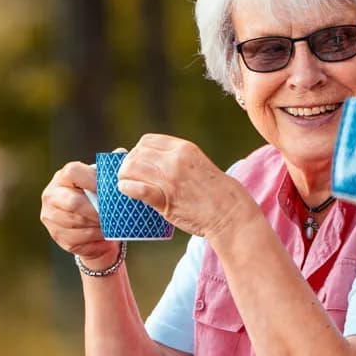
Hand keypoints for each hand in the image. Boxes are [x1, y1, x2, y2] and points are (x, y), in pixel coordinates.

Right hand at [40, 159, 120, 270]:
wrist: (91, 225)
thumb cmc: (99, 197)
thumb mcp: (103, 182)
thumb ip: (111, 168)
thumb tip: (120, 153)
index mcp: (63, 177)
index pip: (73, 172)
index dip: (93, 180)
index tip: (111, 189)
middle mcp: (51, 195)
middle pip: (74, 202)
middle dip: (97, 210)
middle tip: (114, 214)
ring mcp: (50, 216)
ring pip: (76, 222)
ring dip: (98, 225)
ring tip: (113, 225)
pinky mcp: (56, 235)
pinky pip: (77, 238)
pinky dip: (96, 238)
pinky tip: (107, 236)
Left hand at [114, 134, 252, 240]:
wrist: (231, 214)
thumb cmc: (219, 194)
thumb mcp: (200, 165)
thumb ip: (180, 162)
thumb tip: (156, 164)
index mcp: (185, 148)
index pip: (148, 141)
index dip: (137, 151)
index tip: (137, 162)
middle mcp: (176, 159)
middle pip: (136, 154)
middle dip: (128, 164)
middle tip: (128, 176)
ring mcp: (170, 178)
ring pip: (132, 169)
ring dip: (124, 176)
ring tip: (126, 184)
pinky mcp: (166, 199)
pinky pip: (137, 189)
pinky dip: (127, 189)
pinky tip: (126, 191)